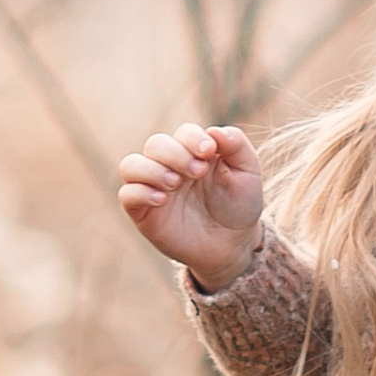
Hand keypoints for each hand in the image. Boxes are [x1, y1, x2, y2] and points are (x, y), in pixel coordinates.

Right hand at [118, 120, 263, 287]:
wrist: (232, 245)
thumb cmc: (239, 205)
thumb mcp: (248, 172)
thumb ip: (236, 145)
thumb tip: (214, 130)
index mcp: (194, 152)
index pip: (183, 132)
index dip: (192, 138)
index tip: (209, 152)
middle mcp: (169, 166)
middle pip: (155, 144)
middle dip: (176, 154)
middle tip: (198, 172)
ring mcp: (154, 188)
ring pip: (131, 165)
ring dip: (152, 170)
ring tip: (175, 184)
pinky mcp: (143, 213)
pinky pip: (127, 194)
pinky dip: (140, 192)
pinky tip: (162, 200)